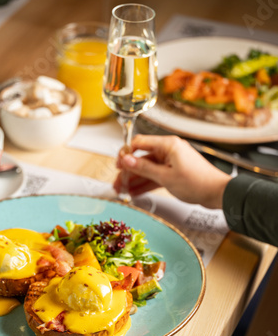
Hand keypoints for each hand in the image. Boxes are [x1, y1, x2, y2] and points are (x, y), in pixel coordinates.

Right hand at [114, 135, 230, 208]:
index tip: (118, 165)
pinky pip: (155, 175)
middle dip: (128, 171)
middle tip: (118, 182)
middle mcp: (169, 150)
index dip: (126, 153)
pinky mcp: (174, 172)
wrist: (217, 193)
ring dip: (135, 179)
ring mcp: (172, 161)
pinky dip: (146, 183)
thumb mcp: (165, 177)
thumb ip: (144, 168)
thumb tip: (126, 160)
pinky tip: (135, 192)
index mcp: (168, 145)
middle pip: (142, 158)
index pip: (140, 143)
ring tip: (123, 191)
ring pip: (147, 168)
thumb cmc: (198, 183)